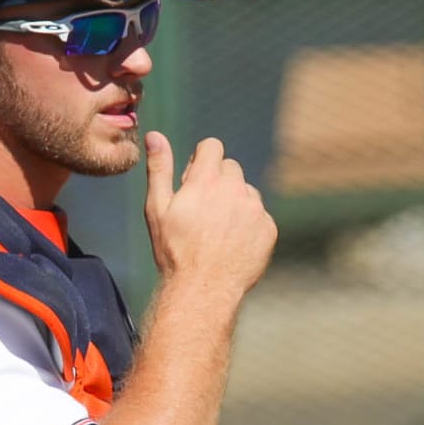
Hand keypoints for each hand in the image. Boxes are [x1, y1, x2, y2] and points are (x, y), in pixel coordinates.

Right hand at [144, 132, 276, 301]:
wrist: (203, 289)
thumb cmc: (174, 250)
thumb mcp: (158, 208)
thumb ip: (160, 168)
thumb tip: (155, 135)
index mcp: (206, 179)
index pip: (212, 146)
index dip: (201, 160)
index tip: (193, 181)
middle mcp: (235, 189)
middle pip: (230, 168)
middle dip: (217, 181)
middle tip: (202, 211)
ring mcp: (255, 209)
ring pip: (246, 192)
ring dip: (234, 202)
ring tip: (216, 231)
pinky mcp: (268, 228)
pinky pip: (259, 215)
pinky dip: (248, 224)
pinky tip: (232, 244)